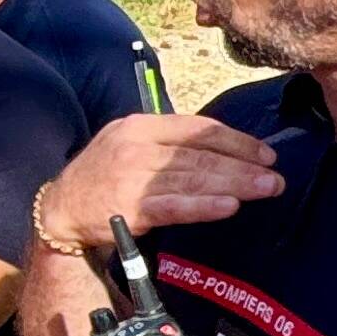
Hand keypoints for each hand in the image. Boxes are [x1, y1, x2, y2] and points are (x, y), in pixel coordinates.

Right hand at [42, 113, 284, 240]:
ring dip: (235, 184)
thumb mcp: (128, 144)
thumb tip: (220, 151)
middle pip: (200, 155)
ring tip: (267, 189)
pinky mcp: (129, 209)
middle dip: (243, 166)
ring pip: (193, 180)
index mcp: (140, 126)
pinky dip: (203, 206)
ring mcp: (132, 178)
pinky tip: (228, 206)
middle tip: (276, 176)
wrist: (60, 209)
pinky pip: (173, 207)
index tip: (265, 154)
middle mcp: (137, 147)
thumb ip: (166, 144)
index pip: (197, 129)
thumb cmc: (102, 177)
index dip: (235, 140)